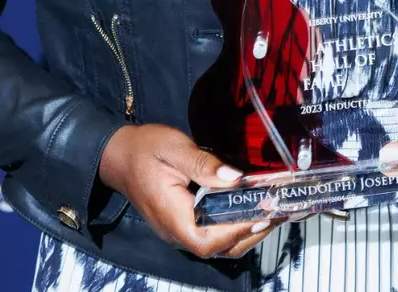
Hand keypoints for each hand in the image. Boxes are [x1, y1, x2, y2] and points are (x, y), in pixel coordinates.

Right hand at [98, 124, 280, 258]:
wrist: (119, 156)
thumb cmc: (144, 149)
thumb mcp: (174, 148)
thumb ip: (203, 164)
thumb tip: (234, 178)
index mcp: (172, 216)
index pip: (207, 239)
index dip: (237, 231)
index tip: (264, 212)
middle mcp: (176, 231)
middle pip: (218, 249)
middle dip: (251, 234)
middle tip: (279, 211)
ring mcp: (179, 231)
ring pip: (217, 246)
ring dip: (247, 234)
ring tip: (273, 213)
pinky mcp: (183, 224)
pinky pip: (212, 237)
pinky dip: (235, 230)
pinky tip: (251, 212)